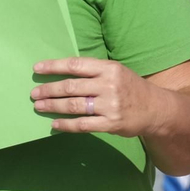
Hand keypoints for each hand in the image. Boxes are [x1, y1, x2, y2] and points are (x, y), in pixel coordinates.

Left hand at [31, 56, 155, 136]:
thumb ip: (93, 71)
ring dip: (53, 106)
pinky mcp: (110, 124)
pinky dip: (66, 125)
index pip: (75, 65)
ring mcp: (110, 105)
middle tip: (34, 93)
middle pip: (71, 87)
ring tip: (39, 106)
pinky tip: (54, 124)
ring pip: (74, 105)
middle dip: (49, 90)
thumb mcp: (116, 71)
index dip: (54, 66)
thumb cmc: (130, 87)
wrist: (155, 108)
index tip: (37, 69)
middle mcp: (108, 85)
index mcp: (108, 68)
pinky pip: (83, 125)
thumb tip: (62, 72)